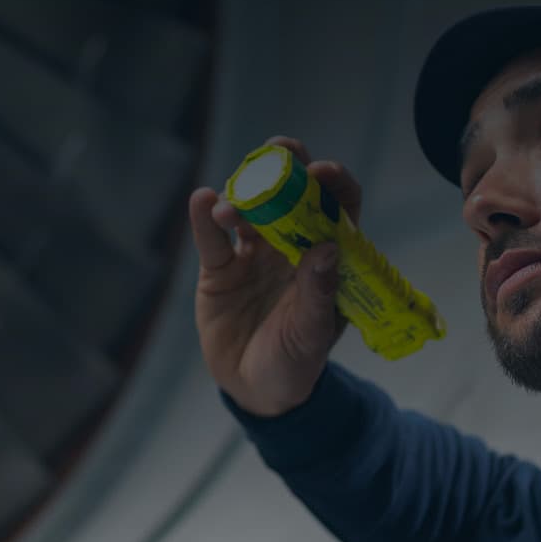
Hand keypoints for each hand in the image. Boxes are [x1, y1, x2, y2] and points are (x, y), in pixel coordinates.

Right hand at [186, 137, 363, 416]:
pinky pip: (212, 238)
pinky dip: (205, 216)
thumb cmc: (296, 362)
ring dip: (242, 196)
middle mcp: (292, 245)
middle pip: (292, 192)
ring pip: (250, 208)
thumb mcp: (312, 334)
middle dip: (286, 166)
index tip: (322, 171)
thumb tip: (328, 248)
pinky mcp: (219, 268)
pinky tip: (201, 201)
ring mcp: (254, 253)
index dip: (334, 183)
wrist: (255, 390)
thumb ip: (319, 293)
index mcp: (328, 256)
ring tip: (230, 209)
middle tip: (278, 152)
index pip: (339, 205)